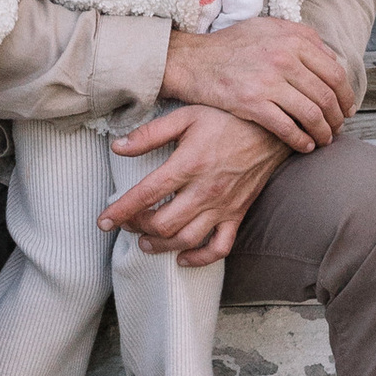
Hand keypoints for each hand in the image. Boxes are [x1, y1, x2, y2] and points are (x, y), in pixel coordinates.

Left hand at [98, 102, 287, 265]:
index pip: (146, 194)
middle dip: (138, 227)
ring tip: (144, 242)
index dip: (120, 210)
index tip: (103, 221)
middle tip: (126, 223)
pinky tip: (182, 257)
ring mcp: (223, 206)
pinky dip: (199, 258)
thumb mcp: (185, 116)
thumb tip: (117, 147)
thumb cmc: (226, 118)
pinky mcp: (238, 214)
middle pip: (163, 223)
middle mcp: (205, 191)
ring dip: (161, 246)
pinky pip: (220, 247)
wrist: (272, 129)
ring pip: (186, 239)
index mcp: (188, 165)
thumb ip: (150, 133)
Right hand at [160, 16, 353, 152]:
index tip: (347, 108)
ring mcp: (269, 81)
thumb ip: (301, 37)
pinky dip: (301, 140)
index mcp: (292, 40)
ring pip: (312, 114)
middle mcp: (284, 58)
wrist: (193, 61)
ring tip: (323, 140)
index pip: (334, 72)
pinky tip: (305, 146)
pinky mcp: (253, 103)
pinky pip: (288, 128)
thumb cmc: (231, 45)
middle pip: (326, 96)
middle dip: (337, 117)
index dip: (346, 95)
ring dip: (323, 132)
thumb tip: (330, 57)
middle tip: (337, 128)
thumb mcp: (268, 28)